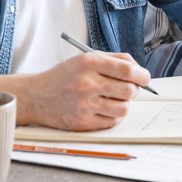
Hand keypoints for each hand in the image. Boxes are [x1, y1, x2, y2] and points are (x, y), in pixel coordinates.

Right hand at [25, 52, 150, 130]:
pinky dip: (113, 116)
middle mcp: (86, 83)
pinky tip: (104, 109)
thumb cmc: (65, 76)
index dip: (142, 75)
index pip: (127, 69)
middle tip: (128, 88)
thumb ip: (114, 60)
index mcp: (88, 63)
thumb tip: (139, 69)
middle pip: (129, 90)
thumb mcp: (85, 58)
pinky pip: (112, 121)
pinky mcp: (82, 122)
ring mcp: (84, 105)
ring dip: (124, 104)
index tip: (144, 77)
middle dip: (134, 89)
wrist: (36, 96)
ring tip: (114, 99)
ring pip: (124, 108)